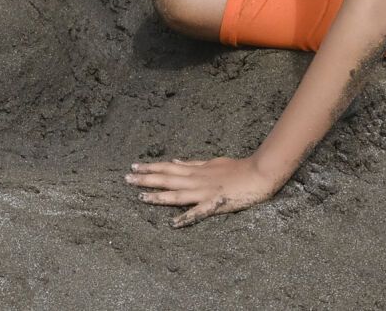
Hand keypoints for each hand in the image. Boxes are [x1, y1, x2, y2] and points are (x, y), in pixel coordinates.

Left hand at [125, 155, 281, 227]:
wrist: (259, 173)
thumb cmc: (237, 168)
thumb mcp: (211, 162)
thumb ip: (192, 164)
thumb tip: (173, 162)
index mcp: (196, 171)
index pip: (168, 168)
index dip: (150, 167)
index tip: (134, 167)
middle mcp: (197, 180)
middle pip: (167, 179)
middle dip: (146, 179)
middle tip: (126, 178)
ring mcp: (205, 192)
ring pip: (177, 194)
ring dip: (158, 196)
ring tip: (140, 197)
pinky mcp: (216, 204)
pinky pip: (199, 213)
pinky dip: (186, 217)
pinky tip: (173, 224)